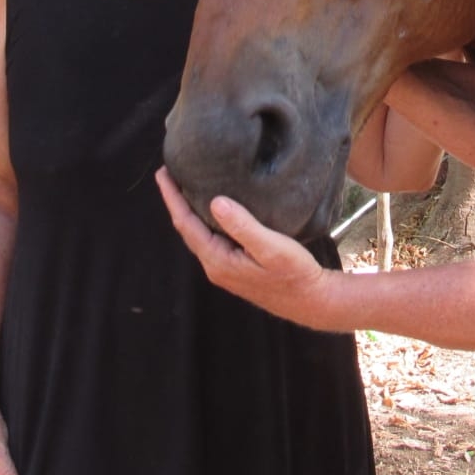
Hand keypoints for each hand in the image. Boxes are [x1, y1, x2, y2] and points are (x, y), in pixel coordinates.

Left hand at [157, 166, 336, 329]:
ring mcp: (224, 268)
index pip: (186, 224)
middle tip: (169, 174)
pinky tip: (212, 210)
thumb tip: (215, 202)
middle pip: (187, 229)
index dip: (172, 198)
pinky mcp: (235, 268)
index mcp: (218, 260)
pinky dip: (204, 221)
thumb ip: (242, 226)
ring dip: (189, 212)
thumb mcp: (271, 247)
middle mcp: (215, 266)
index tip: (163, 173)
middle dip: (176, 202)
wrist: (311, 300)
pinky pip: (211, 239)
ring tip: (185, 188)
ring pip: (199, 235)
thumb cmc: (294, 274)